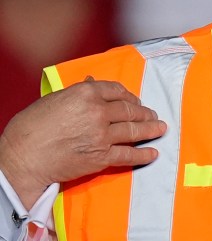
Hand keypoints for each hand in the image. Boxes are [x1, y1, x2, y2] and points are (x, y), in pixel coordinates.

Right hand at [0, 80, 166, 208]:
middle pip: (129, 110)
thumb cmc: (31, 128)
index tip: (135, 100)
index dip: (129, 96)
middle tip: (153, 115)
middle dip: (144, 113)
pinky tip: (153, 153)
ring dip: (150, 130)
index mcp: (85, 93)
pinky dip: (143, 155)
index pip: (117, 91)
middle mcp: (98, 111)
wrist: (22, 158)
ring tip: (160, 129)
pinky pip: (129, 154)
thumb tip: (91, 82)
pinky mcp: (102, 156)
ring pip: (133, 130)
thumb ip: (77, 92)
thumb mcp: (54, 100)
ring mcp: (102, 134)